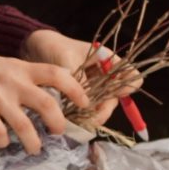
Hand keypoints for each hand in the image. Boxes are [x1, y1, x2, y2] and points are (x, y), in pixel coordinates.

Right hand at [0, 44, 88, 154]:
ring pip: (24, 125)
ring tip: (34, 148)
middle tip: (58, 132)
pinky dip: (3, 142)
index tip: (86, 103)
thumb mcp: (9, 66)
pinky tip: (2, 143)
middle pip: (47, 103)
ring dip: (33, 142)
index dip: (75, 89)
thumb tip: (52, 104)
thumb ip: (28, 80)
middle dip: (58, 123)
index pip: (57, 74)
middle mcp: (13, 81)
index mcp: (23, 68)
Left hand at [23, 30, 142, 127]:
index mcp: (108, 60)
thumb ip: (78, 80)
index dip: (128, 87)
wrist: (36, 48)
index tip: (115, 94)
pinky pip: (87, 110)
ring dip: (92, 116)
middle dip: (104, 111)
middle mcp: (104, 75)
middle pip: (115, 98)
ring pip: (101, 107)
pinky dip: (82, 117)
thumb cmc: (54, 47)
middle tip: (91, 120)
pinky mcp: (81, 96)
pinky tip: (72, 120)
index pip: (132, 76)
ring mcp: (93, 86)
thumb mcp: (67, 60)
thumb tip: (87, 103)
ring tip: (79, 122)